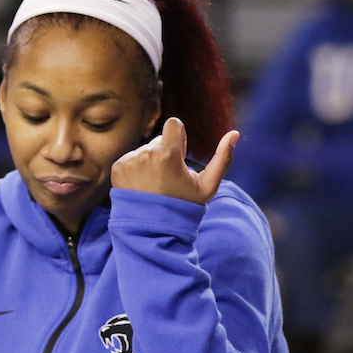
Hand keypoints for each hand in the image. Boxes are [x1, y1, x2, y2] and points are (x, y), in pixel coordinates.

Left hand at [111, 117, 239, 204]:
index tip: (179, 156)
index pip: (174, 124)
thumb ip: (223, 158)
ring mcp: (130, 161)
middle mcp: (146, 154)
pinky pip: (131, 158)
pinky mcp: (118, 168)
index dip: (179, 138)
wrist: (154, 228)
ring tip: (155, 185)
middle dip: (165, 153)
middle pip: (160, 139)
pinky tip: (142, 186)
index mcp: (167, 155)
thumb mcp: (207, 186)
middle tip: (168, 178)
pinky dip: (137, 169)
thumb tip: (235, 133)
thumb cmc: (184, 206)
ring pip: (145, 149)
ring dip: (151, 161)